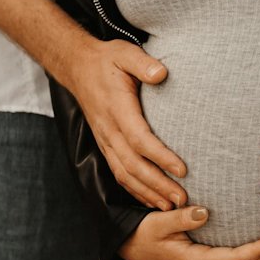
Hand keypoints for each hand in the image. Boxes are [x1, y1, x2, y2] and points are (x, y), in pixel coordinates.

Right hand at [61, 39, 187, 210]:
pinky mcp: (105, 145)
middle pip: (133, 165)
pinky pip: (119, 173)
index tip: (182, 169)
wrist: (77, 67)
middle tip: (182, 199)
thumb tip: (161, 73)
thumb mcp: (124, 53)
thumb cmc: (107, 60)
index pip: (139, 139)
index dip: (160, 156)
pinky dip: (135, 190)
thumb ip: (142, 64)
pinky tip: (151, 201)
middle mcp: (109, 130)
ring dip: (148, 193)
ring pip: (125, 174)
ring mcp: (105, 140)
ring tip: (171, 206)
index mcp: (117, 109)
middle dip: (158, 184)